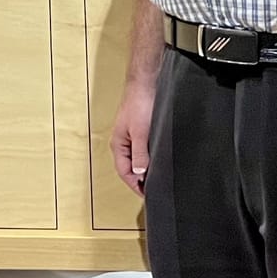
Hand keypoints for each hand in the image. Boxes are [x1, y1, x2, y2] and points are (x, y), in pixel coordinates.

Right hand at [110, 80, 155, 196]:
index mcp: (118, 144)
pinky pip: (143, 149)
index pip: (124, 172)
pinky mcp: (140, 129)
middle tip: (153, 189)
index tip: (147, 194)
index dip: (135, 185)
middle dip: (140, 179)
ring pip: (137, 158)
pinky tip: (158, 159)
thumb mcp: (141, 132)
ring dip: (145, 168)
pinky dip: (149, 158)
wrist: (146, 83)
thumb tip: (141, 173)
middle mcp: (123, 141)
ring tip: (156, 178)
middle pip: (129, 167)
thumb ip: (140, 154)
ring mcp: (131, 135)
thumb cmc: (139, 103)